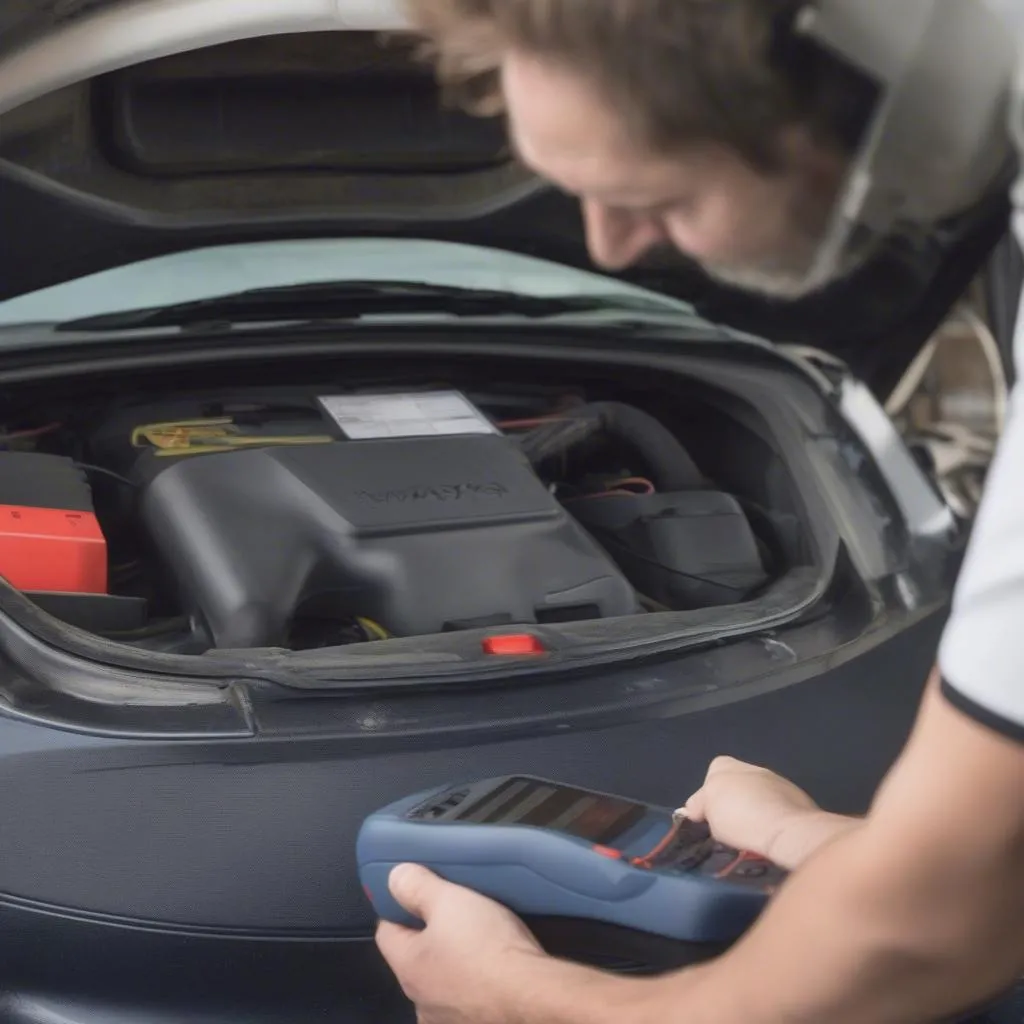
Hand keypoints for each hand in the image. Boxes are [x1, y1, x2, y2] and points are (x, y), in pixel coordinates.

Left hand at [375, 864, 545, 1023]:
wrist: (531, 995)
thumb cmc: (488, 948)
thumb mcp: (450, 900)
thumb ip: (416, 886)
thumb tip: (395, 878)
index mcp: (408, 968)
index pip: (386, 931)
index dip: (399, 907)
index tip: (415, 894)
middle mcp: (420, 1000)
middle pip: (415, 957)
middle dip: (431, 936)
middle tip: (455, 914)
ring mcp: (446, 1018)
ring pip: (441, 980)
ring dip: (452, 963)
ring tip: (478, 942)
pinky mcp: (474, 1023)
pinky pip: (466, 997)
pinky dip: (474, 984)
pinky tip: (493, 971)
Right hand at [683, 756, 847, 869]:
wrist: (788, 829)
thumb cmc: (740, 816)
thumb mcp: (706, 811)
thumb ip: (700, 805)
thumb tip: (695, 808)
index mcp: (725, 765)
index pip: (711, 775)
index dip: (708, 796)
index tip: (709, 817)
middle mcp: (754, 768)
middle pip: (738, 785)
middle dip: (735, 802)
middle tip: (731, 828)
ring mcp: (779, 783)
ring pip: (761, 796)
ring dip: (757, 810)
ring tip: (754, 836)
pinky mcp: (800, 801)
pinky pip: (780, 809)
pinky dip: (775, 819)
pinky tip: (773, 836)